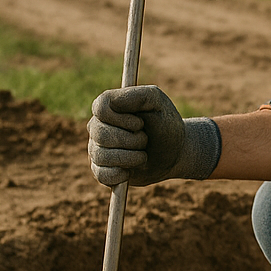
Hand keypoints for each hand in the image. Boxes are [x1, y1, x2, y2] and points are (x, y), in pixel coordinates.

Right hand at [86, 85, 220, 186]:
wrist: (174, 152)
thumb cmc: (165, 124)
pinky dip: (120, 175)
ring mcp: (96, 149)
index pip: (101, 109)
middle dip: (131, 140)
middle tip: (145, 140)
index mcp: (107, 107)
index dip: (123, 119)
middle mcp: (97, 127)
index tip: (140, 124)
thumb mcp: (158, 103)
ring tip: (142, 155)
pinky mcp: (100, 171)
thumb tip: (111, 102)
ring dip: (131, 157)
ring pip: (101, 156)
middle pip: (101, 134)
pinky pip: (101, 175)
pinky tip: (131, 170)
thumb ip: (138, 95)